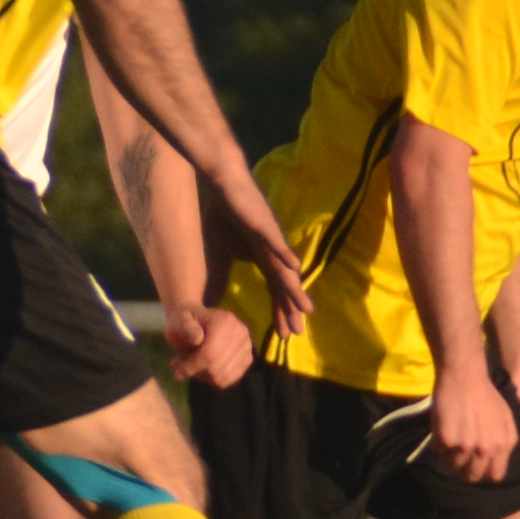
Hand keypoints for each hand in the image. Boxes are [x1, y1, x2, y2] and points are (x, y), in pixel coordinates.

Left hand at [163, 301, 254, 390]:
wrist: (197, 319)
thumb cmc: (185, 321)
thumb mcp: (178, 320)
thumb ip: (185, 328)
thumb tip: (197, 339)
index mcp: (225, 321)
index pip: (210, 354)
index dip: (192, 366)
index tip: (176, 371)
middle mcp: (241, 333)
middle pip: (217, 367)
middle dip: (196, 371)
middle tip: (181, 368)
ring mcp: (247, 346)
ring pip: (223, 376)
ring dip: (204, 376)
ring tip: (192, 366)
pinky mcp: (248, 358)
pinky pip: (230, 379)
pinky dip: (214, 378)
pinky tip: (204, 369)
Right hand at [211, 171, 310, 333]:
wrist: (224, 183)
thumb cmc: (223, 216)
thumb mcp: (219, 254)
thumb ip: (221, 277)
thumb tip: (213, 302)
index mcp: (263, 259)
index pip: (274, 290)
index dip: (278, 312)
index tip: (282, 335)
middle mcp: (272, 251)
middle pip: (283, 285)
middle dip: (290, 309)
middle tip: (297, 333)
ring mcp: (269, 238)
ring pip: (284, 268)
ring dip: (294, 288)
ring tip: (306, 309)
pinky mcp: (262, 224)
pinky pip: (274, 241)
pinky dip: (285, 255)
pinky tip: (296, 268)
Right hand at [427, 357, 518, 482]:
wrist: (465, 377)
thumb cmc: (486, 396)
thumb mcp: (507, 418)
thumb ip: (507, 441)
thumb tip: (498, 463)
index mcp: (502, 445)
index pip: (494, 476)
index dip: (485, 470)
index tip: (477, 463)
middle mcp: (485, 449)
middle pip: (472, 476)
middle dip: (466, 466)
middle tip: (461, 451)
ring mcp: (465, 445)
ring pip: (453, 465)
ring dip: (450, 454)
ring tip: (452, 435)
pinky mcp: (446, 439)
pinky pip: (439, 452)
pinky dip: (438, 443)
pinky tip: (443, 427)